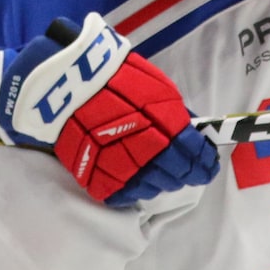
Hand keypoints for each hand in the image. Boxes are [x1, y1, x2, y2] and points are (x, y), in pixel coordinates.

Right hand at [0, 13, 217, 204]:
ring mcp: (122, 167)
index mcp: (167, 126)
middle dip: (185, 172)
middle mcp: (149, 152)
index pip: (196, 155)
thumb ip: (175, 114)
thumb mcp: (155, 87)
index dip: (204, 162)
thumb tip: (192, 135)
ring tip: (159, 173)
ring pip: (153, 187)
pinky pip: (125, 193)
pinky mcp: (98, 177)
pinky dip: (133, 189)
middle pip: (177, 174)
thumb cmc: (112, 76)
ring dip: (161, 181)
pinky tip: (136, 179)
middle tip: (184, 169)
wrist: (63, 82)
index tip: (206, 164)